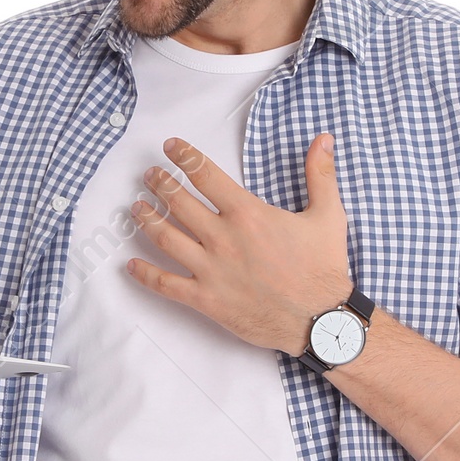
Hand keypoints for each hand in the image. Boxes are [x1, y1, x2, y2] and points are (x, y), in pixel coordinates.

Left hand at [126, 133, 352, 354]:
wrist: (320, 321)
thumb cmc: (323, 269)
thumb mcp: (328, 215)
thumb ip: (320, 174)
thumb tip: (324, 139)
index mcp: (247, 213)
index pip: (205, 174)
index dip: (184, 156)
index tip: (170, 147)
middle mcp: (223, 237)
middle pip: (178, 202)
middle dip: (159, 184)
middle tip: (149, 176)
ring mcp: (211, 269)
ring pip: (165, 237)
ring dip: (146, 219)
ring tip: (136, 208)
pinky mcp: (206, 299)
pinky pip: (166, 284)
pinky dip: (145, 274)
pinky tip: (131, 265)